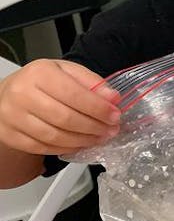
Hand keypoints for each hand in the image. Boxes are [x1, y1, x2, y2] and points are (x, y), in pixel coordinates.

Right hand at [0, 59, 120, 154]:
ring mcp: (13, 117)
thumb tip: (113, 98)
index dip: (98, 108)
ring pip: (55, 136)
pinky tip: (80, 143)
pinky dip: (66, 148)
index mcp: (40, 73)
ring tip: (99, 137)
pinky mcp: (10, 135)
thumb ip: (92, 82)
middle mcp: (22, 94)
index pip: (74, 94)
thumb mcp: (68, 71)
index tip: (115, 115)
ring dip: (83, 140)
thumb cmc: (43, 81)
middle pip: (65, 118)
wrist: (11, 92)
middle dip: (94, 127)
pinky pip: (43, 148)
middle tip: (111, 130)